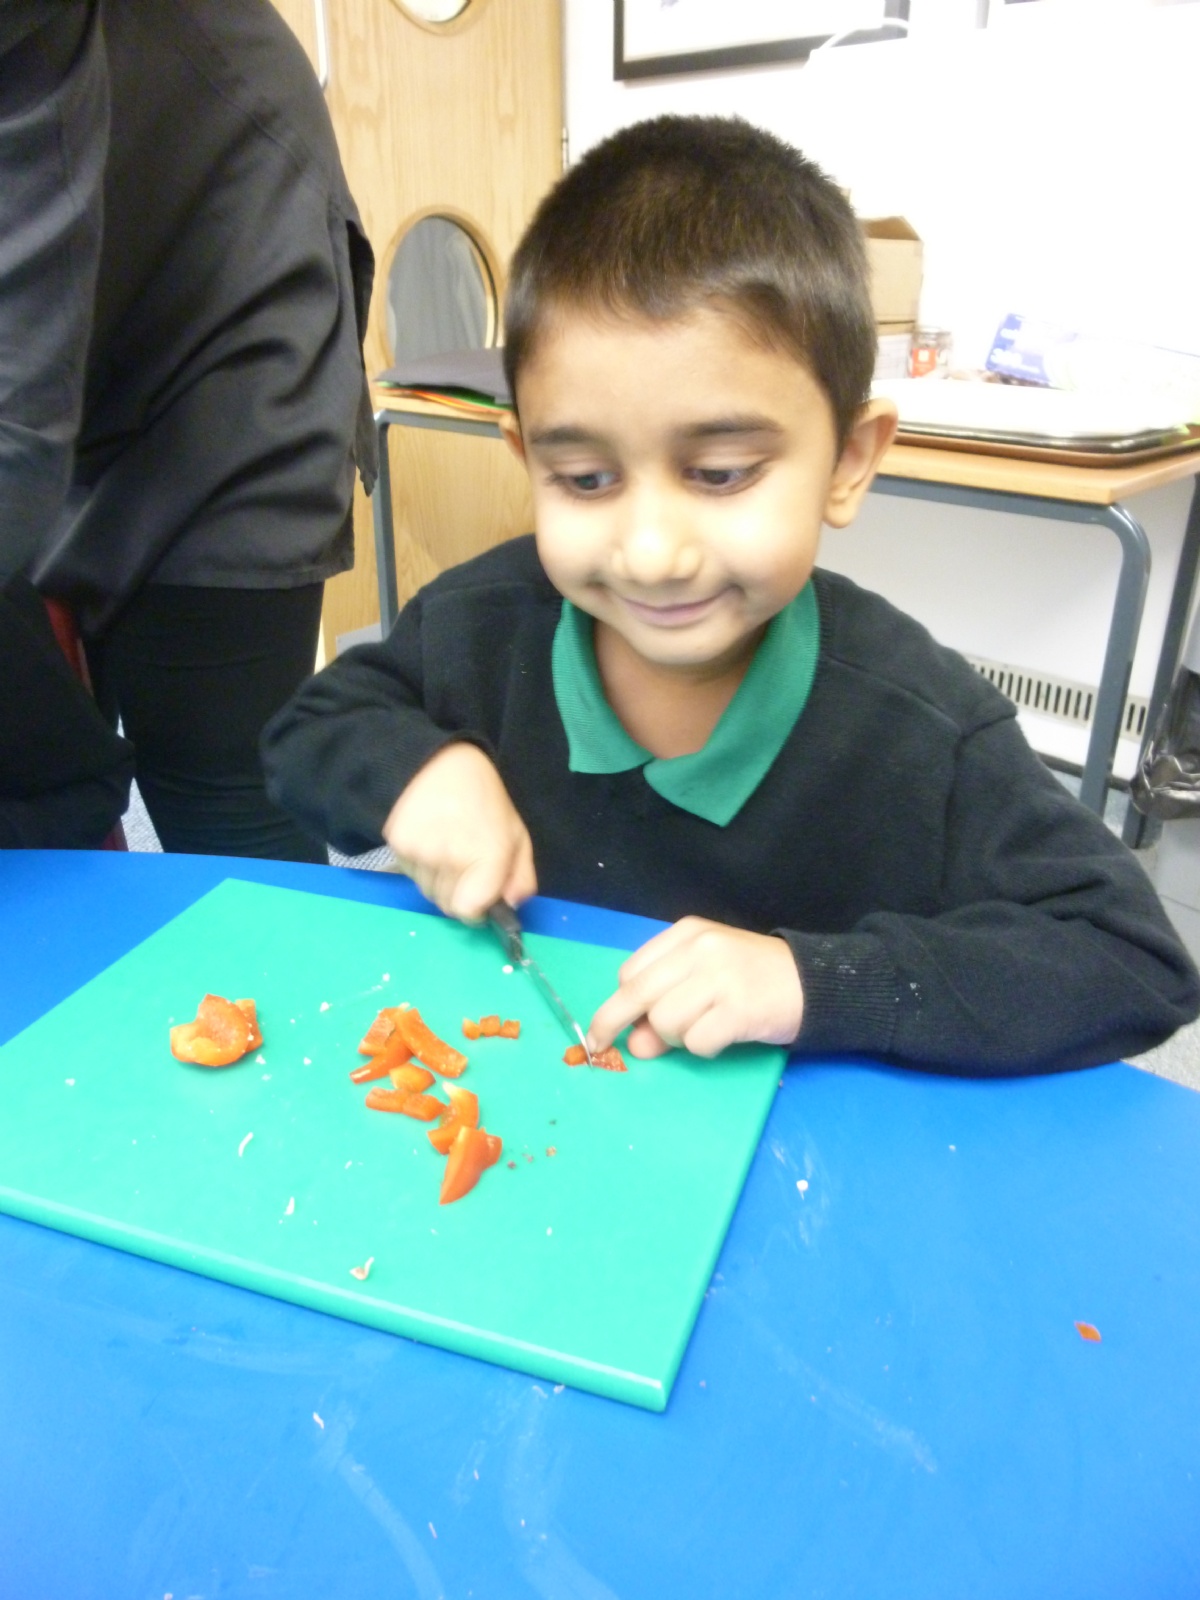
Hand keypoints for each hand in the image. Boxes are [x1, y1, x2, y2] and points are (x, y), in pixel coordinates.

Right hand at [383, 742, 535, 920]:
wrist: (439, 763)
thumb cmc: (484, 800)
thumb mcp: (516, 835)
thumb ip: (521, 878)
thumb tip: (510, 908)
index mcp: (489, 854)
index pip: (469, 911)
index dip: (476, 910)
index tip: (480, 899)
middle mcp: (452, 857)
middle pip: (448, 906)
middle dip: (459, 895)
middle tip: (465, 866)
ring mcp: (421, 852)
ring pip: (427, 892)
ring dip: (438, 881)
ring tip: (446, 848)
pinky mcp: (397, 845)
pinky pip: (410, 875)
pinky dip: (420, 867)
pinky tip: (429, 840)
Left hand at [587, 917, 803, 1059]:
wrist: (815, 983)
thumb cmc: (753, 979)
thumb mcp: (704, 980)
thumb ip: (665, 1003)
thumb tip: (633, 1044)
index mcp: (687, 934)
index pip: (631, 971)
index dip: (616, 1002)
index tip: (610, 1026)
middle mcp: (700, 948)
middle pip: (636, 993)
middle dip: (612, 1023)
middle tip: (601, 1047)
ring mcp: (720, 976)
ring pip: (664, 1021)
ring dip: (676, 1038)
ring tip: (704, 1029)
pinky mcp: (739, 1007)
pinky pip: (697, 1042)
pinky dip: (704, 1048)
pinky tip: (724, 1037)